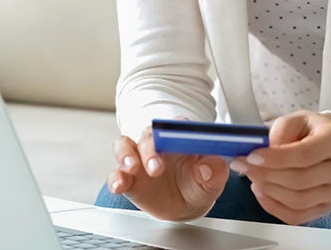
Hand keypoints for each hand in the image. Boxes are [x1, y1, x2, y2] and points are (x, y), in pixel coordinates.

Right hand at [107, 119, 229, 221]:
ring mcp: (140, 158)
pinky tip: (119, 185)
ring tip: (131, 167)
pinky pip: (116, 174)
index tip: (173, 141)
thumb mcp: (213, 180)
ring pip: (125, 146)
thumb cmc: (198, 183)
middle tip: (156, 167)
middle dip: (150, 149)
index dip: (173, 131)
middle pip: (148, 135)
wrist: (186, 205)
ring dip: (126, 154)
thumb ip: (214, 171)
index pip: (175, 126)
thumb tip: (209, 167)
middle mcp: (156, 143)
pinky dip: (115, 178)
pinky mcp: (129, 177)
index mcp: (179, 137)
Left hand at [230, 111, 330, 225]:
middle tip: (244, 166)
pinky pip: (297, 216)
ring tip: (253, 177)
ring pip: (298, 201)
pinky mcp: (326, 207)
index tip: (252, 157)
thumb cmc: (311, 130)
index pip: (305, 155)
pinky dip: (274, 207)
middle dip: (267, 175)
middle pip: (301, 180)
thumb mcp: (295, 119)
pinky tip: (262, 191)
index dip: (276, 158)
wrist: (330, 143)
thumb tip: (265, 153)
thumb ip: (280, 131)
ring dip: (269, 191)